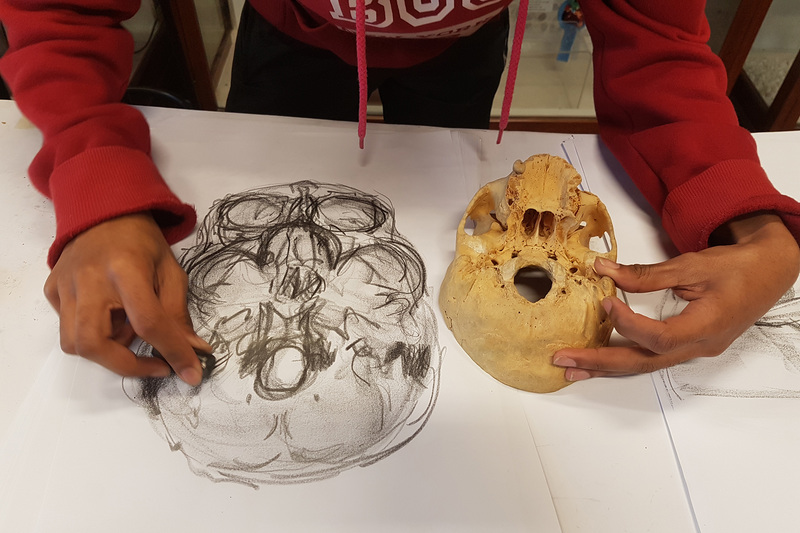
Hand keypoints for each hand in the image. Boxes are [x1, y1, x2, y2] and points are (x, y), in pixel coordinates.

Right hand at [44, 213, 211, 384]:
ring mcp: (64, 286)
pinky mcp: (52, 291)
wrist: (105, 212)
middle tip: (156, 363)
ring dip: (108, 351)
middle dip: (127, 365)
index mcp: (125, 269)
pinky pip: (67, 329)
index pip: (147, 322)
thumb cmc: (142, 241)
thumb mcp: (170, 272)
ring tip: (129, 328)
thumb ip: (178, 314)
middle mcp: (88, 279)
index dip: (172, 352)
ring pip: (75, 343)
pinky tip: (110, 317)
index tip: (190, 373)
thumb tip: (194, 352)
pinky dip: (93, 335)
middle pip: (94, 343)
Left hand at [552, 213, 799, 380]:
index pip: (658, 337)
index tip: (605, 302)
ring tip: (571, 370)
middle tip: (563, 360)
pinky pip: (650, 357)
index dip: (627, 323)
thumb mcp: (692, 265)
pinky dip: (622, 359)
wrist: (769, 272)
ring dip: (606, 367)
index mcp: (705, 327)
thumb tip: (604, 270)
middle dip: (599, 362)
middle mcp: (698, 346)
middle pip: (642, 362)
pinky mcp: (687, 345)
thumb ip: (647, 273)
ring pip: (644, 364)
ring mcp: (693, 350)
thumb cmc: (737, 267)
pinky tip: (599, 360)